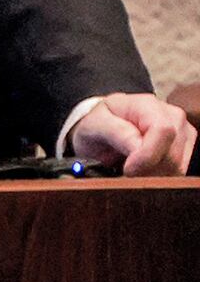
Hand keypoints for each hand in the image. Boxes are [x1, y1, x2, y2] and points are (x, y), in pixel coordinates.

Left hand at [67, 92, 196, 176]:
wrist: (106, 125)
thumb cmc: (100, 123)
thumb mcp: (96, 124)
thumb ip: (117, 132)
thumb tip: (138, 148)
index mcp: (148, 104)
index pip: (163, 131)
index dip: (147, 156)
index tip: (128, 169)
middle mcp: (172, 117)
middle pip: (172, 155)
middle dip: (146, 169)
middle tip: (125, 168)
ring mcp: (183, 133)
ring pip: (177, 168)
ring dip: (151, 175)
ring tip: (132, 165)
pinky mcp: (186, 150)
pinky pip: (177, 174)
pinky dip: (158, 177)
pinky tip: (143, 169)